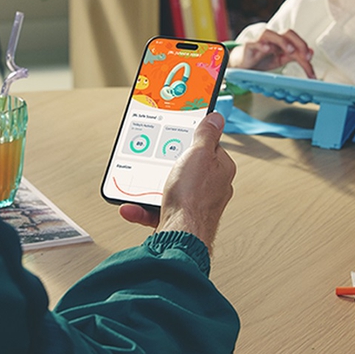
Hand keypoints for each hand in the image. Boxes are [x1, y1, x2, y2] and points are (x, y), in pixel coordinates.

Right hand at [119, 112, 235, 252]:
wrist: (180, 236)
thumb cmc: (193, 198)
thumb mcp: (198, 154)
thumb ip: (206, 134)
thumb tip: (216, 118)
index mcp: (221, 170)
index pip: (208, 147)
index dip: (191, 141)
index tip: (177, 137)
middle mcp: (212, 189)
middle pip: (187, 168)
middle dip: (168, 165)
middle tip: (156, 160)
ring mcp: (196, 206)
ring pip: (171, 189)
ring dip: (152, 187)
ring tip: (141, 184)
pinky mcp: (179, 220)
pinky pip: (158, 209)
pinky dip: (143, 207)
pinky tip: (133, 206)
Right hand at [228, 29, 315, 77]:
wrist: (242, 64)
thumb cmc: (261, 59)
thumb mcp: (280, 59)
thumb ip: (294, 56)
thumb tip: (311, 52)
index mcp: (281, 40)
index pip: (296, 41)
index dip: (304, 49)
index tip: (310, 60)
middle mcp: (271, 37)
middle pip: (287, 32)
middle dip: (298, 43)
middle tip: (305, 56)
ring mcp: (259, 40)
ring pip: (270, 33)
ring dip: (282, 41)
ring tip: (289, 51)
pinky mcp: (248, 46)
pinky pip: (254, 42)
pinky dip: (261, 44)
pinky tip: (268, 49)